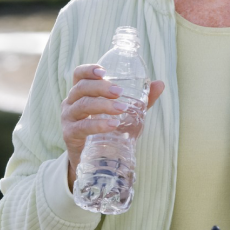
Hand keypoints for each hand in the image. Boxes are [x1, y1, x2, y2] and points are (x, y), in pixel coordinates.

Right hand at [61, 64, 164, 189]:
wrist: (92, 160)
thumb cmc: (106, 129)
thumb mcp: (121, 113)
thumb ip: (140, 100)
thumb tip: (160, 84)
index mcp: (82, 93)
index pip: (79, 75)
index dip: (89, 70)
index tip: (104, 71)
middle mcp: (71, 102)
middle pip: (81, 88)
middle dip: (101, 88)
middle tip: (119, 92)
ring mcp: (68, 118)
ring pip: (82, 105)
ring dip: (103, 105)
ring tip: (121, 108)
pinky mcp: (70, 135)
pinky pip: (82, 127)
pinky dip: (98, 125)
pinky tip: (112, 125)